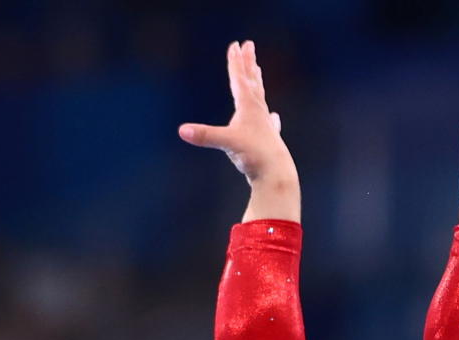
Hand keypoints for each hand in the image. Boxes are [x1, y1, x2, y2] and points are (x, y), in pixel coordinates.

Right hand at [179, 41, 295, 185]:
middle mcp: (258, 112)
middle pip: (252, 82)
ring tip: (258, 71)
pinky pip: (269, 123)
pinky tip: (273, 117)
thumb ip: (205, 135)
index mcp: (248, 107)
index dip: (235, 62)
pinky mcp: (269, 140)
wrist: (277, 174)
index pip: (239, 79)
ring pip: (260, 98)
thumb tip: (181, 130)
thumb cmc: (254, 155)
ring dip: (257, 83)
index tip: (235, 45)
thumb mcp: (226, 142)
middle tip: (249, 45)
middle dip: (248, 63)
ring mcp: (265, 125)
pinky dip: (270, 118)